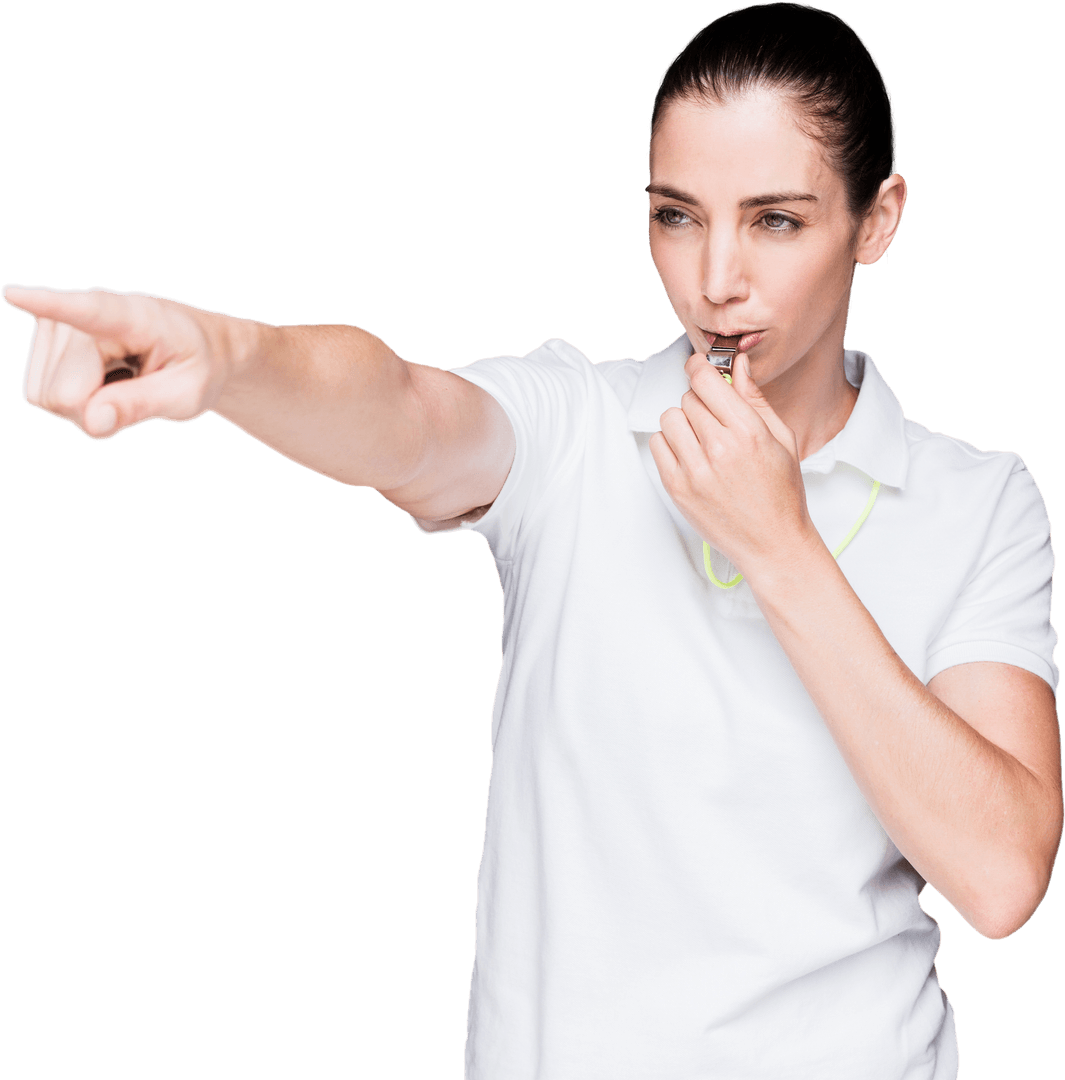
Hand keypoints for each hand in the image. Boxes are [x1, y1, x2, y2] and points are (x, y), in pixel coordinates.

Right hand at [3, 284, 236, 439]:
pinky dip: (76, 403)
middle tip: (137, 393)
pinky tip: (105, 380)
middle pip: (63, 394)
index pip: (87, 311)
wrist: (196, 348)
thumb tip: (93, 422)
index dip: (49, 305)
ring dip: (87, 408)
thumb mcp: (188, 394)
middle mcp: (84, 310)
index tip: (14, 294)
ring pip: (46, 398)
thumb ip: (142, 407)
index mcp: (134, 316)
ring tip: (124, 382)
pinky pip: (41, 396)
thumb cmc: (197, 367)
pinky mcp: (45, 338)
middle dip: (96, 412)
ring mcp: (58, 322)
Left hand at [648, 349, 814, 579]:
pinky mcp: (677, 488)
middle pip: (688, 399)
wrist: (772, 543)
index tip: (700, 368)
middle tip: (716, 422)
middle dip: (701, 404)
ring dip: (684, 423)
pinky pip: (657, 444)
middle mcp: (719, 449)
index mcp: (748, 432)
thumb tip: (736, 364)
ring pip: (670, 418)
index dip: (701, 369)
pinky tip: (691, 456)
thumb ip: (754, 398)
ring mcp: (694, 471)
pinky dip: (671, 445)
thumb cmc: (781, 492)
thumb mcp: (780, 438)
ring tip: (703, 440)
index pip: (706, 381)